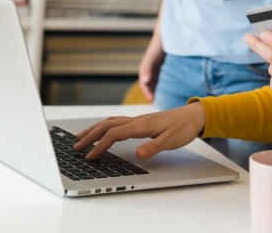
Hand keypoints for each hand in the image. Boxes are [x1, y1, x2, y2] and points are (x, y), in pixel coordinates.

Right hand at [73, 103, 205, 160]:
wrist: (194, 115)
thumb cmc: (183, 127)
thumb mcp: (171, 140)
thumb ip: (154, 147)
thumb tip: (138, 154)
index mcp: (141, 125)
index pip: (114, 134)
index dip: (100, 146)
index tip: (90, 156)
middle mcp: (136, 120)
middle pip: (107, 125)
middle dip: (90, 135)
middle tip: (76, 146)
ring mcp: (138, 120)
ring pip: (110, 122)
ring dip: (94, 129)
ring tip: (81, 137)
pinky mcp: (141, 122)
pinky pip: (117, 122)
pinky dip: (104, 126)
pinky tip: (102, 132)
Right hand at [138, 40, 165, 100]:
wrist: (166, 35)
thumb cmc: (157, 47)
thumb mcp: (151, 58)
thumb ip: (147, 69)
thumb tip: (144, 81)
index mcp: (145, 70)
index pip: (144, 85)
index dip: (148, 93)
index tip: (155, 101)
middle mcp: (150, 70)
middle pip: (151, 86)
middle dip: (155, 93)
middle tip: (163, 103)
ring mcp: (157, 69)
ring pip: (158, 83)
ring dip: (161, 90)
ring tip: (168, 97)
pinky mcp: (164, 67)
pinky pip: (164, 78)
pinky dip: (166, 84)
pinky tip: (173, 87)